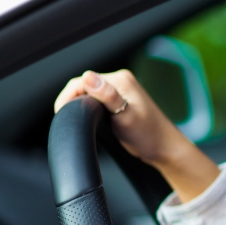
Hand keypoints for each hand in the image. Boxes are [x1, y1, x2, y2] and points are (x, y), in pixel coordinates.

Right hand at [55, 70, 219, 202]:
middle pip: (85, 86)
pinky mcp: (120, 100)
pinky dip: (90, 108)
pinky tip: (90, 119)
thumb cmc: (148, 135)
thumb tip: (88, 77)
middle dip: (73, 101)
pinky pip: (98, 99)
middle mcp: (121, 81)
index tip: (62, 112)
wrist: (164, 147)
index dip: (68, 96)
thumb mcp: (125, 116)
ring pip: (90, 93)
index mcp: (121, 80)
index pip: (83, 81)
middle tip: (69, 119)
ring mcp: (121, 90)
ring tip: (78, 120)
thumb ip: (107, 96)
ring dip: (81, 104)